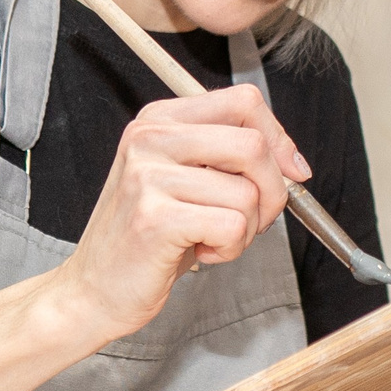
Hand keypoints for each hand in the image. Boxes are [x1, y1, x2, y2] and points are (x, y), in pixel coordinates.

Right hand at [48, 85, 308, 342]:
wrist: (94, 289)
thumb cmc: (150, 237)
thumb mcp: (187, 180)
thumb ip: (231, 158)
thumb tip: (295, 164)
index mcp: (160, 119)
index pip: (244, 101)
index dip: (279, 139)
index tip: (290, 173)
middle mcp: (150, 137)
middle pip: (253, 145)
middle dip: (273, 191)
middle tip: (250, 220)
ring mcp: (148, 175)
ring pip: (248, 193)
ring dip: (247, 229)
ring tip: (212, 238)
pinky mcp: (155, 217)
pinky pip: (233, 225)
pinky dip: (231, 248)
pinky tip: (202, 252)